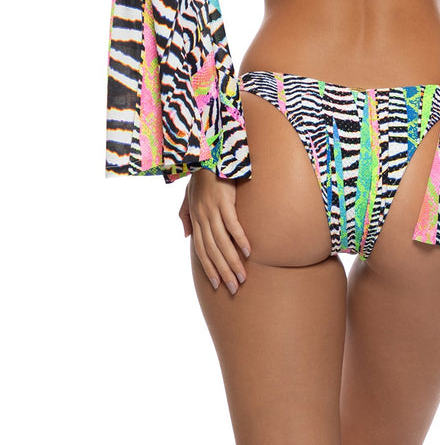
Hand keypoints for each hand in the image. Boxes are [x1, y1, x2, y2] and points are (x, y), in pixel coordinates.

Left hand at [178, 168, 250, 294]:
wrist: (206, 155)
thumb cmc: (200, 177)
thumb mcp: (187, 197)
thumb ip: (185, 217)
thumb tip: (186, 236)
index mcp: (195, 219)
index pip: (201, 250)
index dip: (209, 268)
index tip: (218, 284)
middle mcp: (202, 218)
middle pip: (212, 251)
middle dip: (223, 272)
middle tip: (234, 288)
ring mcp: (212, 210)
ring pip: (222, 242)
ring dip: (233, 261)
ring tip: (242, 277)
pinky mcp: (224, 201)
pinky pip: (232, 224)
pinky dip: (239, 239)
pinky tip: (248, 252)